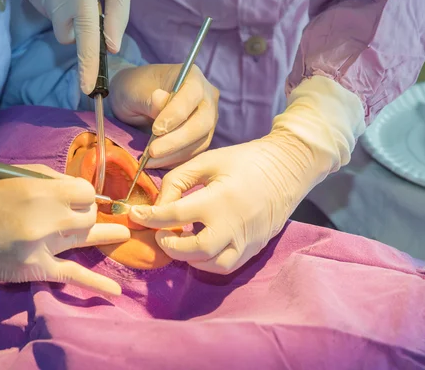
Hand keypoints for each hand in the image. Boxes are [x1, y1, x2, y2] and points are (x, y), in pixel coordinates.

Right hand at [0, 165, 129, 294]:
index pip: (84, 190)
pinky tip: (115, 292)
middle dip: (86, 213)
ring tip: (124, 234)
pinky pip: (71, 275)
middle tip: (77, 215)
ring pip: (85, 237)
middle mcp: (45, 216)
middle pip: (88, 214)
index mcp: (37, 188)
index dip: (83, 194)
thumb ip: (44, 179)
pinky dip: (95, 284)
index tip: (76, 197)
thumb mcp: (6, 176)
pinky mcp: (33, 269)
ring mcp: (41, 245)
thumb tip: (74, 187)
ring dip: (105, 234)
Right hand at [20, 0, 131, 93]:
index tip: (87, 88)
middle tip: (90, 3)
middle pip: (69, 36)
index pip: (85, 40)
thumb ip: (118, 15)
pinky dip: (55, 0)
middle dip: (79, 28)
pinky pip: (46, 7)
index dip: (87, 67)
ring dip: (68, 12)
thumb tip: (111, 47)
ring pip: (58, 21)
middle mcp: (56, 1)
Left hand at [110, 64, 219, 168]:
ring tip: (150, 161)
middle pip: (203, 123)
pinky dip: (176, 160)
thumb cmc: (134, 89)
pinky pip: (194, 153)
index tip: (156, 129)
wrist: (134, 99)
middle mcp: (206, 98)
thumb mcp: (135, 90)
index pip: (192, 96)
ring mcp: (207, 119)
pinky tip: (157, 163)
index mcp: (192, 76)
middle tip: (153, 151)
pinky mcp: (201, 138)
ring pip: (200, 141)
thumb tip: (161, 100)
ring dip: (175, 154)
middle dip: (177, 140)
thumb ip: (149, 98)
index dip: (176, 115)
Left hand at [128, 76, 365, 273]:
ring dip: (189, 257)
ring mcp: (248, 240)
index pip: (176, 215)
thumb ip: (178, 180)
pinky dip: (208, 261)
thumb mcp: (208, 160)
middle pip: (195, 250)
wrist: (289, 167)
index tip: (135, 215)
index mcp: (220, 199)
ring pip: (212, 264)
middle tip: (161, 233)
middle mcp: (234, 225)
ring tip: (180, 240)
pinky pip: (227, 264)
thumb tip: (160, 204)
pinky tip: (199, 246)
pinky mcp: (256, 247)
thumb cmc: (246, 160)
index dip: (150, 218)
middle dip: (171, 246)